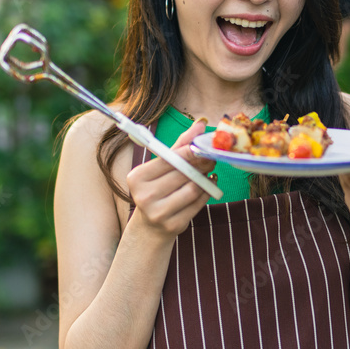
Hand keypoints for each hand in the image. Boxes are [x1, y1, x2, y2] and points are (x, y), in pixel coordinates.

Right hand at [126, 120, 216, 238]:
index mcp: (137, 177)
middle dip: (201, 164)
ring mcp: (157, 213)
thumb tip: (201, 122)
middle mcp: (144, 196)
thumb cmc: (158, 188)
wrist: (151, 225)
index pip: (169, 160)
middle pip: (182, 174)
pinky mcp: (172, 225)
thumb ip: (181, 144)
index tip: (204, 147)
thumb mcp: (163, 166)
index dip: (190, 152)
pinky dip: (207, 193)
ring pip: (192, 189)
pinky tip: (209, 186)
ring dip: (206, 180)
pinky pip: (197, 204)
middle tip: (212, 158)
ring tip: (210, 173)